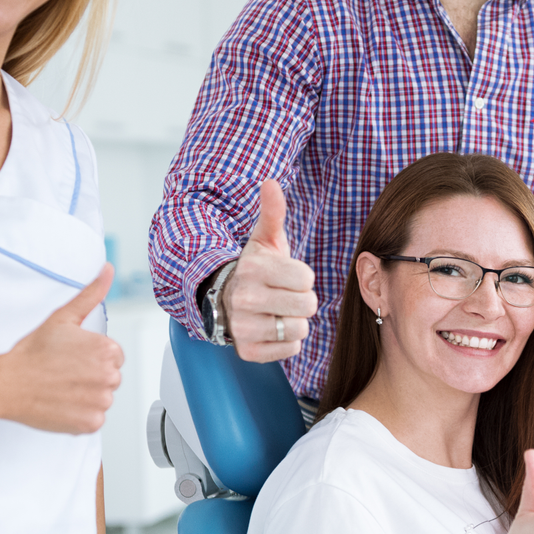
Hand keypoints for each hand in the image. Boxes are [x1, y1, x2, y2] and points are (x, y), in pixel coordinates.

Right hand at [0, 266, 122, 433]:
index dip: (91, 357)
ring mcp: (101, 402)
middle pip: (110, 378)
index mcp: (108, 350)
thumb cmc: (32, 352)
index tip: (71, 358)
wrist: (7, 384)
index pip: (113, 357)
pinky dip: (79, 414)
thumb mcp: (63, 317)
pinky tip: (61, 403)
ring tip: (61, 387)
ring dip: (85, 395)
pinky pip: (93, 419)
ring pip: (101, 398)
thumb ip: (91, 294)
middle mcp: (110, 377)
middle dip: (90, 376)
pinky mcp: (90, 423)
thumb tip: (108, 271)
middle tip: (63, 373)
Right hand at [225, 179, 317, 362]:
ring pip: (300, 329)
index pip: (306, 278)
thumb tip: (271, 182)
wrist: (226, 299)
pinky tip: (272, 328)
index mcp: (252, 269)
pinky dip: (287, 341)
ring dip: (295, 321)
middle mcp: (244, 299)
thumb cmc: (256, 268)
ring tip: (279, 311)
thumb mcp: (265, 239)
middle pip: (307, 305)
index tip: (287, 276)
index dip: (303, 277)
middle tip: (285, 294)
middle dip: (302, 300)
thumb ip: (273, 212)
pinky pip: (290, 350)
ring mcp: (243, 327)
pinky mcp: (248, 351)